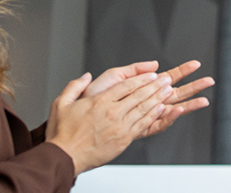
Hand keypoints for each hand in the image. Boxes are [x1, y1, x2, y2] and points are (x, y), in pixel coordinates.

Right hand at [46, 71, 171, 175]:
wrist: (64, 157)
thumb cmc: (62, 133)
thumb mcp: (61, 103)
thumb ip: (74, 86)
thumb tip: (86, 76)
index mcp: (99, 101)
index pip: (126, 86)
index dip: (141, 79)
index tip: (152, 74)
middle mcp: (112, 112)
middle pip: (139, 95)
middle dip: (155, 85)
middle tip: (167, 78)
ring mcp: (120, 126)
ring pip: (144, 108)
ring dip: (159, 98)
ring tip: (169, 90)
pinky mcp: (123, 139)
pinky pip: (143, 124)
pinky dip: (154, 115)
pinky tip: (162, 109)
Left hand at [83, 60, 213, 136]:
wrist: (80, 118)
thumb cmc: (93, 98)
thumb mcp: (113, 76)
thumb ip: (133, 70)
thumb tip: (155, 65)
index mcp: (142, 88)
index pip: (167, 78)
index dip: (182, 71)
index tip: (195, 65)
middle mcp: (147, 102)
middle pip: (176, 93)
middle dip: (193, 87)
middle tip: (209, 81)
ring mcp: (145, 115)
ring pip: (172, 109)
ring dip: (189, 104)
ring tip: (204, 99)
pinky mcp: (140, 128)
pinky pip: (159, 124)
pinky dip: (169, 118)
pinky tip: (178, 109)